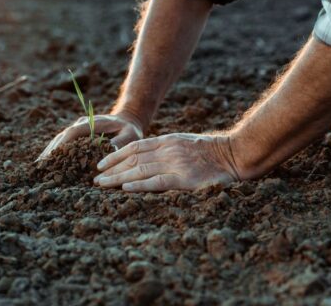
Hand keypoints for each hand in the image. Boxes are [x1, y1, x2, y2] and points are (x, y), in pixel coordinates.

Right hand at [36, 112, 143, 160]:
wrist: (128, 119)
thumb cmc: (130, 129)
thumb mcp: (130, 135)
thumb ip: (119, 143)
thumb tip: (107, 153)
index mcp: (93, 123)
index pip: (73, 132)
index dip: (62, 144)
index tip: (52, 155)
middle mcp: (82, 124)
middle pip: (63, 136)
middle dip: (51, 149)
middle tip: (40, 164)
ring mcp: (79, 128)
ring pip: (60, 139)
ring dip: (50, 151)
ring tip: (39, 165)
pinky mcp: (78, 134)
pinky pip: (64, 142)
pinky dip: (56, 151)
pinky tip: (48, 162)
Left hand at [93, 133, 240, 191]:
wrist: (235, 154)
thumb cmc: (212, 152)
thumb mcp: (185, 143)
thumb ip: (167, 148)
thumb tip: (146, 158)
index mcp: (167, 141)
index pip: (135, 147)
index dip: (115, 155)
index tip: (101, 164)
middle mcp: (168, 151)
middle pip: (133, 159)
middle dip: (112, 169)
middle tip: (96, 179)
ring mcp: (175, 165)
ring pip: (140, 170)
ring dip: (118, 178)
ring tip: (102, 184)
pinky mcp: (184, 179)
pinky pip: (157, 182)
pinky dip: (140, 185)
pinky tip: (126, 188)